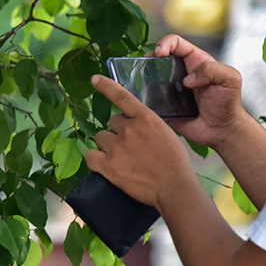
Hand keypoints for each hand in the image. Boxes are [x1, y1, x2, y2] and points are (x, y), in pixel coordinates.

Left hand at [87, 75, 195, 206]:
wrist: (174, 187)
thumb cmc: (175, 163)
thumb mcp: (166, 133)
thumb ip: (147, 125)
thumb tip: (134, 124)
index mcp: (145, 118)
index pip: (122, 96)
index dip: (106, 86)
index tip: (95, 79)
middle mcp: (128, 129)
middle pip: (111, 122)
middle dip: (118, 131)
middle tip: (130, 146)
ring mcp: (116, 147)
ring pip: (101, 137)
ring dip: (108, 144)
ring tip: (122, 157)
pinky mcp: (108, 166)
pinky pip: (90, 155)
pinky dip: (95, 159)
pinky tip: (103, 163)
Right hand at [150, 34, 249, 149]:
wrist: (222, 130)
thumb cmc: (228, 103)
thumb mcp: (230, 79)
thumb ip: (211, 70)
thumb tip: (187, 80)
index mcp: (195, 60)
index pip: (175, 43)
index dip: (165, 43)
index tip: (161, 53)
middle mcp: (180, 72)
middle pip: (158, 58)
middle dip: (149, 58)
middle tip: (148, 65)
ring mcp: (170, 89)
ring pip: (150, 77)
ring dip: (144, 77)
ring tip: (142, 81)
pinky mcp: (164, 105)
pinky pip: (150, 98)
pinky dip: (145, 97)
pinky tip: (146, 99)